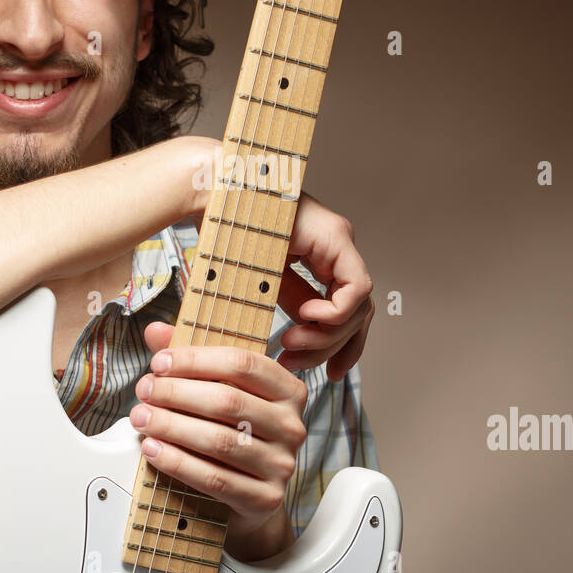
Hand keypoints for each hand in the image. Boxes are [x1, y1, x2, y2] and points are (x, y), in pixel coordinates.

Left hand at [130, 322, 308, 558]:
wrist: (250, 497)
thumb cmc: (232, 433)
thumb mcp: (218, 391)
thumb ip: (190, 360)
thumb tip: (155, 331)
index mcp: (287, 390)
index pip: (242, 363)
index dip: (196, 360)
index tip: (159, 362)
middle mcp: (292, 425)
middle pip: (228, 401)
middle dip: (177, 393)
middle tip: (144, 390)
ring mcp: (282, 464)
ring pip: (220, 441)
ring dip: (172, 427)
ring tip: (141, 418)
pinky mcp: (266, 498)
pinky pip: (215, 478)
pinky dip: (178, 462)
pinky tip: (153, 449)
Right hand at [176, 137, 373, 381]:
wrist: (212, 198)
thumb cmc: (225, 238)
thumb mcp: (264, 287)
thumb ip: (290, 309)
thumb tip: (302, 348)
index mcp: (323, 260)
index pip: (351, 312)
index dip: (345, 348)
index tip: (328, 374)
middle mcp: (337, 250)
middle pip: (358, 315)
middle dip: (332, 349)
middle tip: (296, 364)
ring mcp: (340, 241)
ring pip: (360, 307)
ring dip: (326, 336)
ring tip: (290, 343)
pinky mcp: (336, 237)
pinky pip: (357, 289)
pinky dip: (334, 312)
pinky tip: (305, 316)